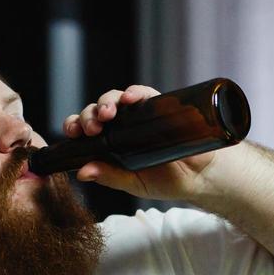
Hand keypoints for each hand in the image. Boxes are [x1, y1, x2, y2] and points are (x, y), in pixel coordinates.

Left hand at [63, 85, 221, 200]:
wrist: (199, 177)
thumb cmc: (166, 180)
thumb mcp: (133, 183)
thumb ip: (109, 177)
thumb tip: (82, 173)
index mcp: (110, 143)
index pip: (86, 129)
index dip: (76, 126)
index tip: (74, 134)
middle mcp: (121, 126)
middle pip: (97, 111)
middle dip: (89, 116)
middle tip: (91, 128)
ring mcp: (139, 114)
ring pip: (115, 99)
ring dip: (106, 102)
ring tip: (106, 114)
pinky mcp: (159, 106)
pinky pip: (143, 92)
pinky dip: (135, 92)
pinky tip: (129, 98)